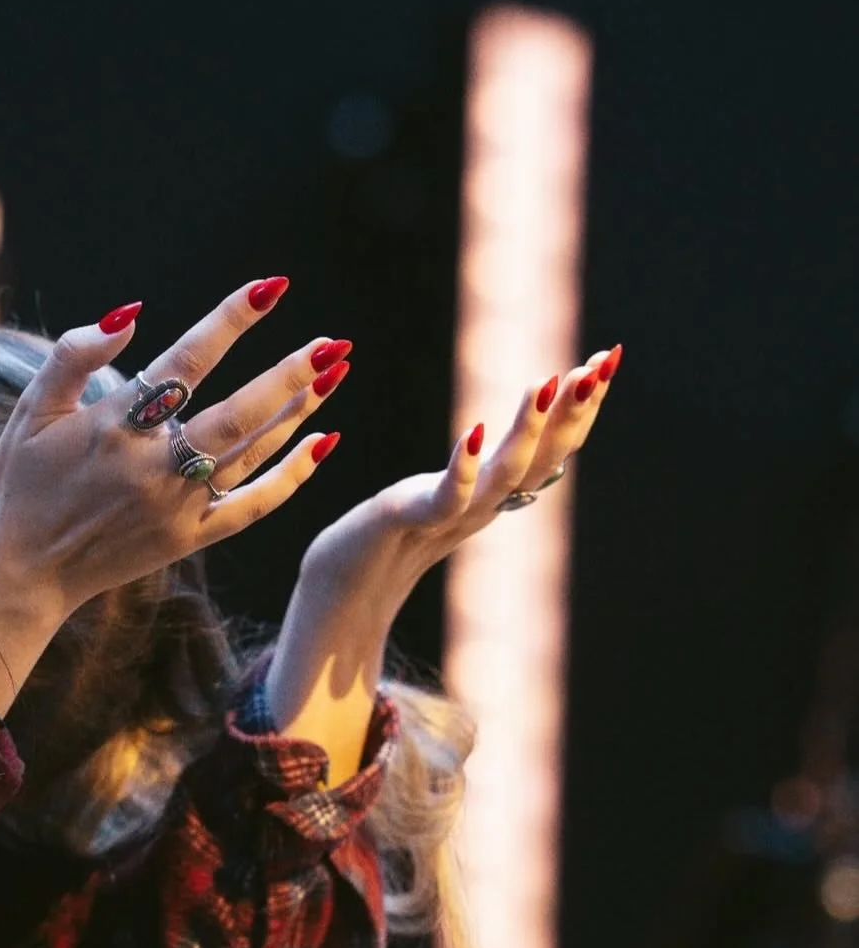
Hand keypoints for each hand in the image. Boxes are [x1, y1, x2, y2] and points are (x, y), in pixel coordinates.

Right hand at [0, 279, 352, 714]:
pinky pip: (252, 507)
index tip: (271, 287)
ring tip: (334, 373)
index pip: (187, 360)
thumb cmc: (23, 481)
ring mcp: (176, 506)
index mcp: (116, 426)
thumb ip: (72, 356)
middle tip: (333, 343)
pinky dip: (291, 477)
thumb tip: (128, 312)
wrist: (21, 571)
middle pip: (237, 413)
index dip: (231, 320)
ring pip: (251, 454)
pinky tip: (323, 443)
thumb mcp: (30, 410)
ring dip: (297, 412)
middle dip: (289, 376)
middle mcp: (153, 467)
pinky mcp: (189, 539)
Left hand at [266, 346, 621, 780]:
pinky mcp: (410, 521)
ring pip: (505, 474)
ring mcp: (451, 517)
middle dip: (575, 411)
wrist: (340, 588)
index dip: (581, 407)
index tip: (606, 358)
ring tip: (548, 382)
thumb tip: (506, 434)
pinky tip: (476, 432)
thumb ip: (479, 471)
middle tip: (601, 364)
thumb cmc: (389, 539)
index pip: (551, 447)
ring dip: (529, 429)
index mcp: (494, 495)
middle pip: (543, 457)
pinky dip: (465, 468)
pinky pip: (446, 497)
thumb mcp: (444, 495)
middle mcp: (483, 506)